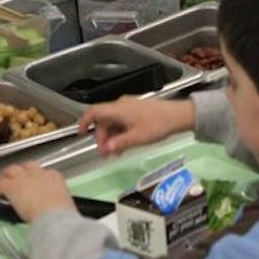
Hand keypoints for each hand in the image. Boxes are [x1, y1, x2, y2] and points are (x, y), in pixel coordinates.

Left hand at [0, 163, 75, 221]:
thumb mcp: (64, 203)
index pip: (45, 172)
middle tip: (18, 178)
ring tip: (3, 181)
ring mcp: (23, 178)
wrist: (52, 214)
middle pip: (27, 166)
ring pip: (12, 170)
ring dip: (7, 176)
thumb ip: (57, 200)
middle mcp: (38, 173)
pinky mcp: (11, 186)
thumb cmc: (62, 213)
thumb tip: (56, 207)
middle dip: (22, 171)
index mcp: (54, 177)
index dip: (39, 177)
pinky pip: (1, 184)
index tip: (37, 184)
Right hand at [79, 96, 194, 156]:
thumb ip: (119, 143)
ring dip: (112, 137)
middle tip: (106, 154)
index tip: (79, 133)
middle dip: (102, 137)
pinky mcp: (137, 110)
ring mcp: (129, 106)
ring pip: (113, 122)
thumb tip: (106, 149)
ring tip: (116, 152)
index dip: (84, 121)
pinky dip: (120, 133)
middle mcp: (121, 105)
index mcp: (118, 109)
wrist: (178, 115)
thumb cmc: (158, 125)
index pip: (94, 111)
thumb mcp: (138, 137)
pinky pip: (122, 121)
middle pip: (103, 120)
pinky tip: (125, 145)